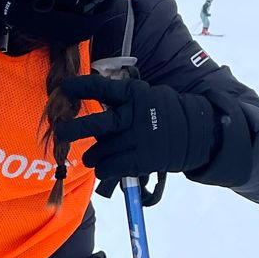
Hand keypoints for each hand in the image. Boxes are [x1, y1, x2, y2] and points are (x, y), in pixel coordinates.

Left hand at [55, 73, 218, 195]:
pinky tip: (107, 167)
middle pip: (96, 124)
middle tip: (61, 133)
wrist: (197, 133)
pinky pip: (110, 168)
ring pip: (100, 152)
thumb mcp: (147, 96)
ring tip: (94, 157)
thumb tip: (92, 103)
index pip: (101, 88)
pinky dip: (104, 170)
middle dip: (73, 129)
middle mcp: (134, 115)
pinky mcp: (142, 160)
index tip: (63, 89)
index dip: (80, 87)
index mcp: (134, 93)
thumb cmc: (165, 113)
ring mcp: (138, 139)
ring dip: (93, 157)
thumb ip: (123, 99)